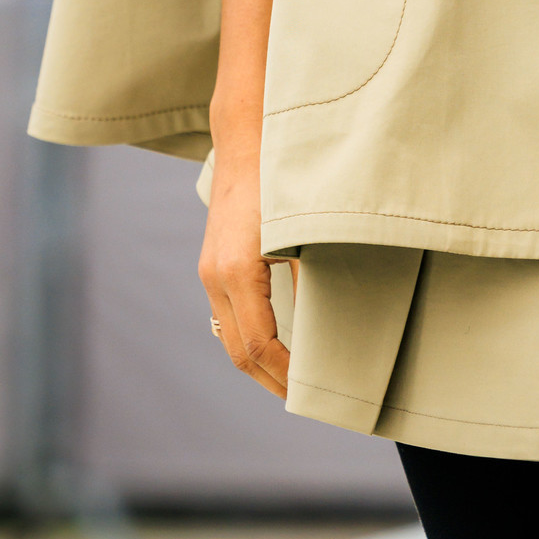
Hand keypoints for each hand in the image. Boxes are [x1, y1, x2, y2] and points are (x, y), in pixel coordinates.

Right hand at [198, 159, 292, 400]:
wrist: (246, 140)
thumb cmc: (280, 179)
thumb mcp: (302, 229)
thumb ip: (312, 277)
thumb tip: (329, 325)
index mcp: (236, 272)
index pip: (259, 346)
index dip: (286, 374)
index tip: (312, 389)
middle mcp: (215, 277)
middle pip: (239, 352)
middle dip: (271, 379)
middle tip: (305, 397)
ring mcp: (209, 272)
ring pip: (229, 337)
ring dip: (258, 363)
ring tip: (292, 379)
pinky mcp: (212, 265)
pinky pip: (227, 317)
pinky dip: (249, 339)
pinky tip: (275, 344)